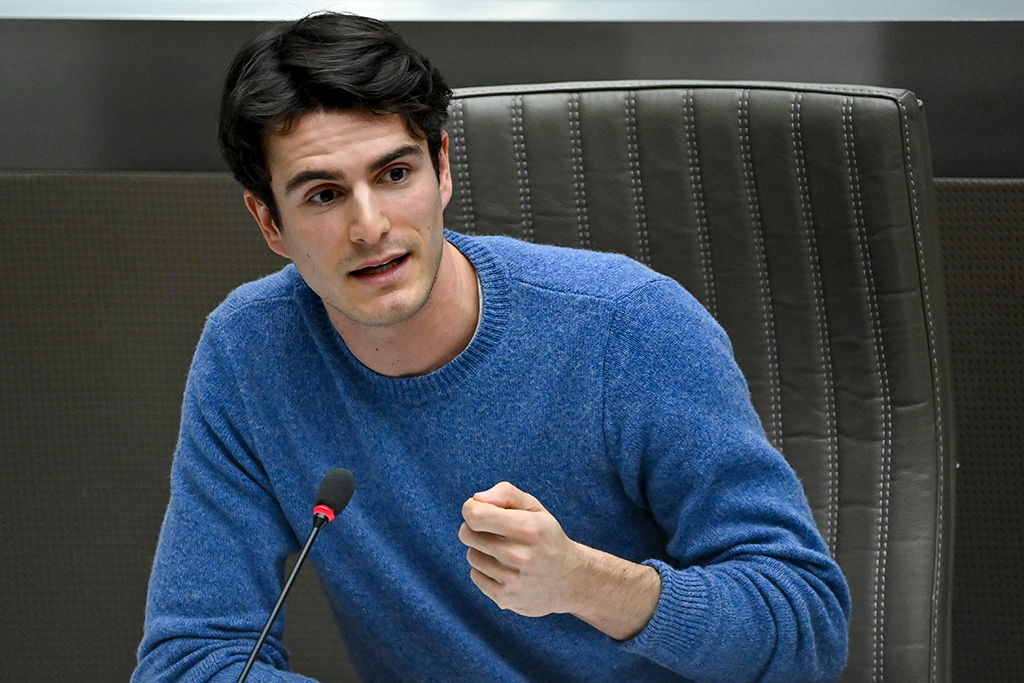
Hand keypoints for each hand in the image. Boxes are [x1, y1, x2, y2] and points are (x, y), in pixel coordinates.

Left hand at [458, 482, 661, 639]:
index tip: (480, 510)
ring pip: (471, 556)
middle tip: (494, 529)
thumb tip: (477, 498)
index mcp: (529, 529)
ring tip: (504, 551)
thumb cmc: (550, 538)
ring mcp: (513, 581)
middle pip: (468, 534)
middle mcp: (521, 556)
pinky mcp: (506, 600)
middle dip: (476, 527)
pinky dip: (484, 570)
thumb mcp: (536, 508)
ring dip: (481, 550)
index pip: (474, 514)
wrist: (575, 581)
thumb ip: (506, 494)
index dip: (472, 509)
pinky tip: (505, 568)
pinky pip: (476, 577)